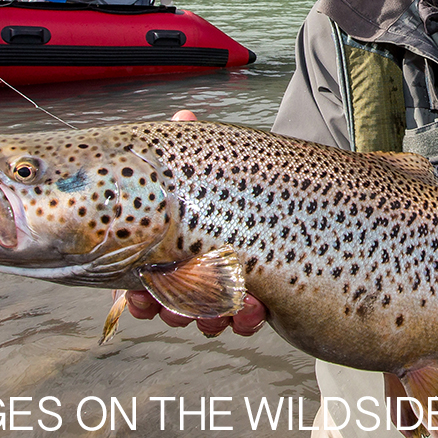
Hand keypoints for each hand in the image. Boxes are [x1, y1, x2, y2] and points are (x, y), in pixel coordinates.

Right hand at [123, 107, 267, 337]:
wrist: (298, 192)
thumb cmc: (237, 176)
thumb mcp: (213, 160)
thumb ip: (192, 142)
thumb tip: (185, 117)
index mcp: (174, 244)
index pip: (145, 280)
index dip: (140, 295)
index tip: (141, 299)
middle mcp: (197, 270)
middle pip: (173, 305)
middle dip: (174, 311)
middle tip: (179, 310)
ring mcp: (227, 286)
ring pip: (208, 317)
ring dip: (211, 318)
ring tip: (221, 310)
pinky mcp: (260, 299)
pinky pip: (247, 320)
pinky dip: (248, 318)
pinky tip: (257, 307)